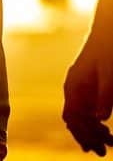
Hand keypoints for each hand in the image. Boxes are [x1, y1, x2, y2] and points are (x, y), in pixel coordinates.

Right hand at [63, 41, 112, 155]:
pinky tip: (103, 128)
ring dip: (91, 131)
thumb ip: (105, 95)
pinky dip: (94, 121)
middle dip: (86, 137)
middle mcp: (73, 89)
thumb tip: (101, 118)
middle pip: (74, 119)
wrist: (107, 32)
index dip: (81, 133)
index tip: (93, 147)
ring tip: (106, 144)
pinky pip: (87, 109)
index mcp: (73, 86)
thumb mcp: (109, 73)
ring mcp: (80, 88)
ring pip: (81, 115)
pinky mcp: (88, 87)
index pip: (71, 116)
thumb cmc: (107, 50)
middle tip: (101, 152)